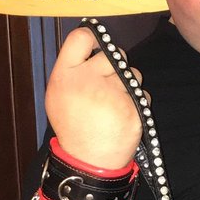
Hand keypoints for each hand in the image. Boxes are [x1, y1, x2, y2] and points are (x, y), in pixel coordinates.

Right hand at [45, 26, 144, 169]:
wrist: (88, 162)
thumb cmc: (73, 127)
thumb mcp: (57, 96)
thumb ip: (71, 69)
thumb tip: (91, 42)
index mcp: (65, 76)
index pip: (81, 37)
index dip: (93, 37)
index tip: (97, 46)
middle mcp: (87, 81)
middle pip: (113, 53)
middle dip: (115, 65)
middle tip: (108, 85)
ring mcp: (112, 95)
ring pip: (132, 73)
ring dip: (128, 84)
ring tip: (115, 104)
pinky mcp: (132, 109)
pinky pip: (142, 94)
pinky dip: (137, 103)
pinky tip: (124, 116)